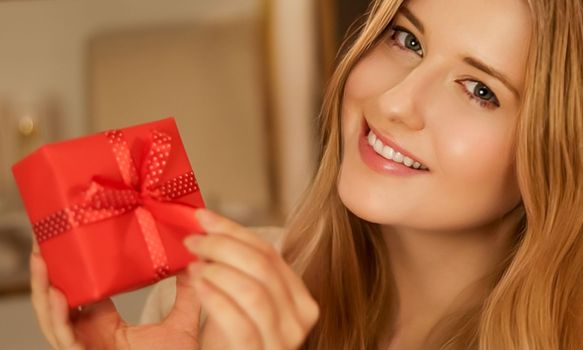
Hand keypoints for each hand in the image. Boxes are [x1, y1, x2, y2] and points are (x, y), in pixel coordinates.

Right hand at [30, 240, 204, 349]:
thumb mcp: (181, 323)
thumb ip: (187, 293)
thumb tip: (194, 263)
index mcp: (104, 324)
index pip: (83, 292)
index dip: (73, 269)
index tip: (71, 240)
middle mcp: (89, 334)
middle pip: (60, 300)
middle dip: (49, 272)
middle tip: (44, 242)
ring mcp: (83, 347)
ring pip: (53, 316)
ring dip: (43, 288)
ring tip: (42, 259)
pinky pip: (64, 338)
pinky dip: (57, 316)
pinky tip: (57, 294)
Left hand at [183, 209, 319, 349]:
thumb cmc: (233, 345)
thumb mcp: (238, 304)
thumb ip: (232, 272)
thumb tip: (204, 234)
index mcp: (297, 297)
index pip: (269, 252)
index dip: (234, 230)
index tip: (203, 217)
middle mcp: (299, 317)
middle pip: (263, 265)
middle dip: (223, 245)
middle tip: (192, 240)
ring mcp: (284, 340)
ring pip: (254, 289)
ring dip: (218, 269)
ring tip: (193, 264)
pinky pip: (241, 323)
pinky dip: (216, 299)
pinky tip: (198, 285)